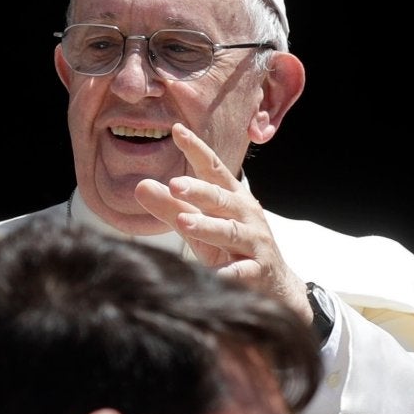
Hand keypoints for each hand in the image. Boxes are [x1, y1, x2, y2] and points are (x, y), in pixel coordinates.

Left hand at [134, 125, 313, 323]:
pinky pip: (242, 272)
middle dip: (198, 190)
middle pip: (220, 198)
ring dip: (208, 226)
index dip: (196, 149)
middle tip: (174, 185)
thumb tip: (140, 186)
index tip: (177, 130)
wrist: (273, 283)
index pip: (213, 169)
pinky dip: (231, 273)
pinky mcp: (258, 270)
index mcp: (231, 197)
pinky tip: (217, 275)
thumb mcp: (199, 226)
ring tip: (185, 223)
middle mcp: (245, 214)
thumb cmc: (229, 248)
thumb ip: (171, 208)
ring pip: (230, 231)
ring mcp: (254, 242)